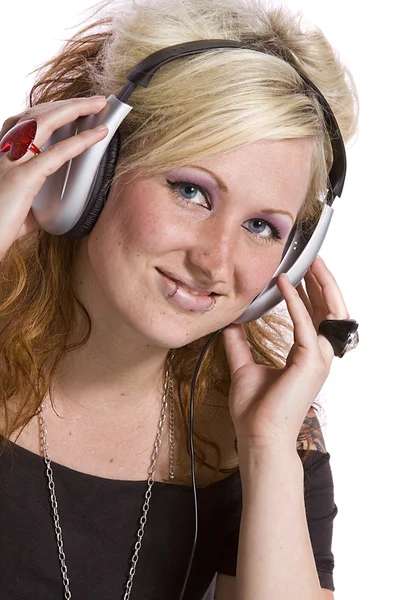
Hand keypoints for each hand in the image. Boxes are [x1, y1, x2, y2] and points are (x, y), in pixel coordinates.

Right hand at [0, 96, 108, 258]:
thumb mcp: (17, 210)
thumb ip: (32, 204)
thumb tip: (46, 210)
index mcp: (1, 156)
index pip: (25, 122)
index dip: (50, 110)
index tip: (72, 107)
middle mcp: (3, 152)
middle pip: (36, 113)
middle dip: (67, 103)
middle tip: (94, 100)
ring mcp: (10, 162)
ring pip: (44, 121)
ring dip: (75, 108)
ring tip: (99, 104)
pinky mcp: (23, 178)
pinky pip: (57, 153)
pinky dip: (81, 141)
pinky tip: (99, 134)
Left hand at [222, 257, 348, 452]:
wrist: (257, 437)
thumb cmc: (255, 411)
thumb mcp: (243, 367)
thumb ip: (239, 344)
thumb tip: (230, 324)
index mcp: (307, 357)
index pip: (315, 317)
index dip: (309, 293)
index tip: (299, 272)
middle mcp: (318, 356)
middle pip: (330, 310)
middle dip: (323, 282)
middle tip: (311, 259)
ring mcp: (318, 360)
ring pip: (330, 312)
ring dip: (320, 285)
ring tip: (309, 263)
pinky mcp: (309, 362)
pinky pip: (306, 324)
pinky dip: (295, 302)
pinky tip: (284, 284)